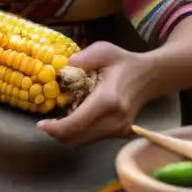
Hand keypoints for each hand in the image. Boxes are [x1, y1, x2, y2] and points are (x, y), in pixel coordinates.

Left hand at [36, 41, 150, 146]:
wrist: (150, 76)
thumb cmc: (124, 62)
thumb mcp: (104, 50)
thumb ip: (85, 57)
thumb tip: (65, 65)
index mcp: (108, 100)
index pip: (76, 124)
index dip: (56, 128)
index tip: (41, 124)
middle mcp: (114, 120)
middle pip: (77, 138)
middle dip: (58, 133)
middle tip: (45, 124)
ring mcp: (119, 130)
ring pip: (84, 141)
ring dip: (67, 134)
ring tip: (58, 121)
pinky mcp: (119, 133)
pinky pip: (92, 138)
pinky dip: (79, 132)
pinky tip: (74, 119)